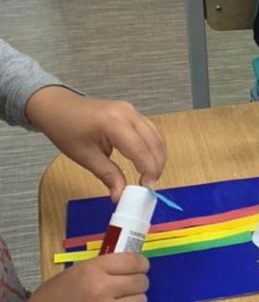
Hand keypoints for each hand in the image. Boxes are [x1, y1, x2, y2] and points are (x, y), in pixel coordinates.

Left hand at [25, 87, 165, 201]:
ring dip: (157, 155)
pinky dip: (152, 146)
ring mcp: (131, 110)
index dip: (148, 170)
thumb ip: (107, 175)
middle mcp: (128, 113)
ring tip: (151, 175)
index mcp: (114, 124)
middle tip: (150, 185)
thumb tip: (119, 194)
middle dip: (156, 165)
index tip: (147, 188)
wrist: (57, 107)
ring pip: (155, 135)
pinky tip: (148, 159)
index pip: (141, 150)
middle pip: (153, 142)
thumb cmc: (66, 129)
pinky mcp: (131, 112)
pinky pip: (149, 129)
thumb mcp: (85, 157)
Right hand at [30, 253, 148, 301]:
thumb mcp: (76, 274)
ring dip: (134, 300)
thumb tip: (131, 265)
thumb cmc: (54, 298)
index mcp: (93, 270)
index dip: (140, 264)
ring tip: (121, 301)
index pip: (134, 261)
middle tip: (128, 287)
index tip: (139, 268)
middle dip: (137, 283)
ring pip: (141, 300)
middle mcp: (102, 288)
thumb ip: (103, 269)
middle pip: (141, 281)